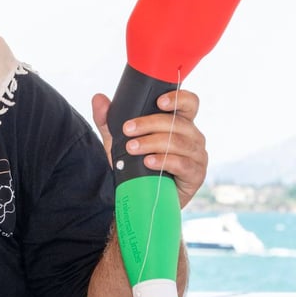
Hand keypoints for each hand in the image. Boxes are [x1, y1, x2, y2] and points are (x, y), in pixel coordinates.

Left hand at [92, 89, 206, 207]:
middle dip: (149, 124)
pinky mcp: (195, 175)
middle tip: (127, 130)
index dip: (179, 99)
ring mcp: (197, 156)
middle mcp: (193, 136)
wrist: (144, 197)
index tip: (159, 101)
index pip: (189, 103)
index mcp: (180, 122)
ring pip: (178, 143)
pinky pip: (182, 164)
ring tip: (132, 147)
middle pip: (177, 123)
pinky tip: (149, 162)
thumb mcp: (119, 141)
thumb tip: (98, 98)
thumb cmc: (138, 164)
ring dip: (152, 143)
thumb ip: (108, 120)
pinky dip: (164, 161)